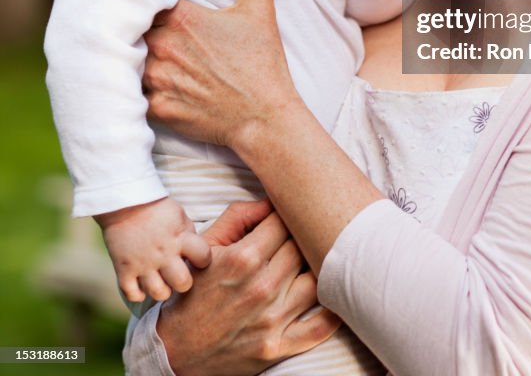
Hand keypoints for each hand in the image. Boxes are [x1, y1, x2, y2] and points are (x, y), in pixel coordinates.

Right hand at [97, 196, 210, 301]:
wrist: (125, 204)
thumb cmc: (156, 209)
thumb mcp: (180, 216)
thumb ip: (189, 235)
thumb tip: (197, 253)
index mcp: (180, 237)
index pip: (203, 257)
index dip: (204, 260)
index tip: (197, 258)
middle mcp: (163, 253)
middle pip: (182, 283)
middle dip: (184, 282)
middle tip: (179, 275)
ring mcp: (143, 263)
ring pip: (159, 293)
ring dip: (162, 290)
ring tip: (161, 282)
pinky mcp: (124, 269)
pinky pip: (132, 294)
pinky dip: (138, 294)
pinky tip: (142, 286)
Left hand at [144, 0, 295, 150]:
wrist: (263, 117)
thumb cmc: (261, 63)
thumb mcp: (261, 11)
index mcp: (182, 19)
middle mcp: (163, 46)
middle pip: (132, 28)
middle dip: (139, 26)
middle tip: (146, 26)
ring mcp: (157, 79)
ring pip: (128, 59)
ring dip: (135, 56)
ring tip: (142, 52)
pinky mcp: (156, 107)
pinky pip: (133, 92)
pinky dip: (137, 87)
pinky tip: (150, 82)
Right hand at [157, 199, 341, 375]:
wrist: (177, 349)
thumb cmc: (195, 291)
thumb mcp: (207, 246)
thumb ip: (239, 216)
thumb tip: (272, 198)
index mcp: (243, 258)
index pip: (285, 222)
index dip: (290, 215)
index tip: (292, 214)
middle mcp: (261, 287)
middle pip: (303, 248)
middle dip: (304, 239)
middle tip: (305, 234)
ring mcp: (271, 320)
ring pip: (316, 280)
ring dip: (317, 269)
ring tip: (314, 261)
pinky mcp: (277, 347)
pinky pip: (318, 328)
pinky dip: (333, 313)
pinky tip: (335, 295)